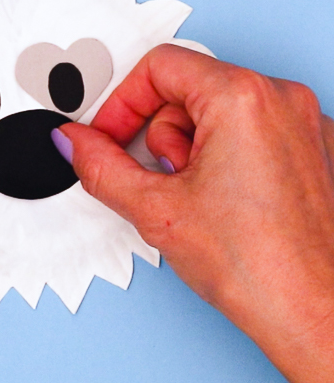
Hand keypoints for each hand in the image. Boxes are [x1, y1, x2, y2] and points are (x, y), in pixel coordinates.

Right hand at [58, 44, 333, 382]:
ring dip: (192, 148)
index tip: (110, 134)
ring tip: (197, 196)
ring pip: (217, 110)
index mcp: (243, 97)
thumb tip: (73, 141)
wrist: (320, 316)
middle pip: (188, 88)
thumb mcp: (155, 208)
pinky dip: (224, 155)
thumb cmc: (260, 267)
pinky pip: (250, 130)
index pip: (160, 66)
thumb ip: (98, 165)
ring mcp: (305, 123)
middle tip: (162, 178)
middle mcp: (282, 99)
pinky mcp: (313, 149)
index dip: (123, 102)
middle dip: (160, 133)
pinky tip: (224, 200)